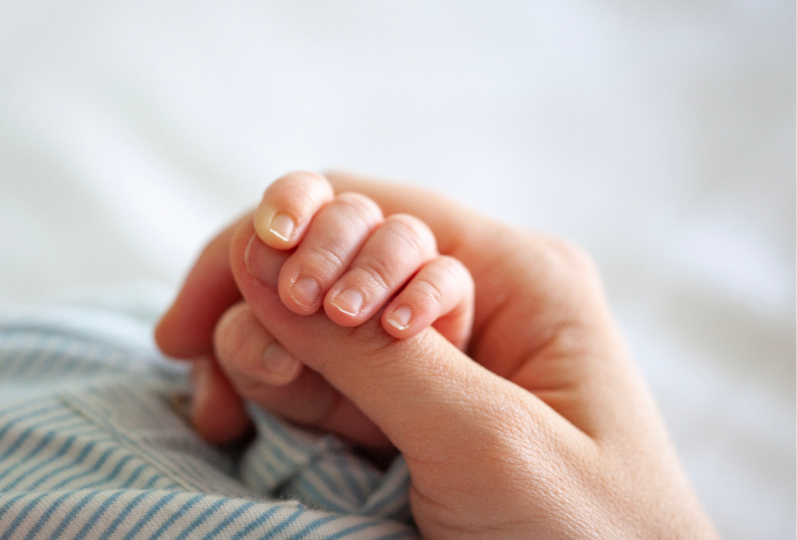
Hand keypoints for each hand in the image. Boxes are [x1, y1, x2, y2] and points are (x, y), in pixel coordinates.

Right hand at [156, 171, 719, 537]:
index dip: (284, 241)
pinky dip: (267, 391)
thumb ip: (368, 352)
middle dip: (259, 302)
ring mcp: (429, 356)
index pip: (370, 207)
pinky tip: (236, 424)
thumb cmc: (588, 536)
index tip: (230, 319)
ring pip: (307, 318)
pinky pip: (315, 376)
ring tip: (224, 416)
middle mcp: (469, 298)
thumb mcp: (483, 438)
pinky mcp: (401, 410)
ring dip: (254, 353)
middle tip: (215, 382)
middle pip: (328, 254)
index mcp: (512, 272)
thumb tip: (257, 260)